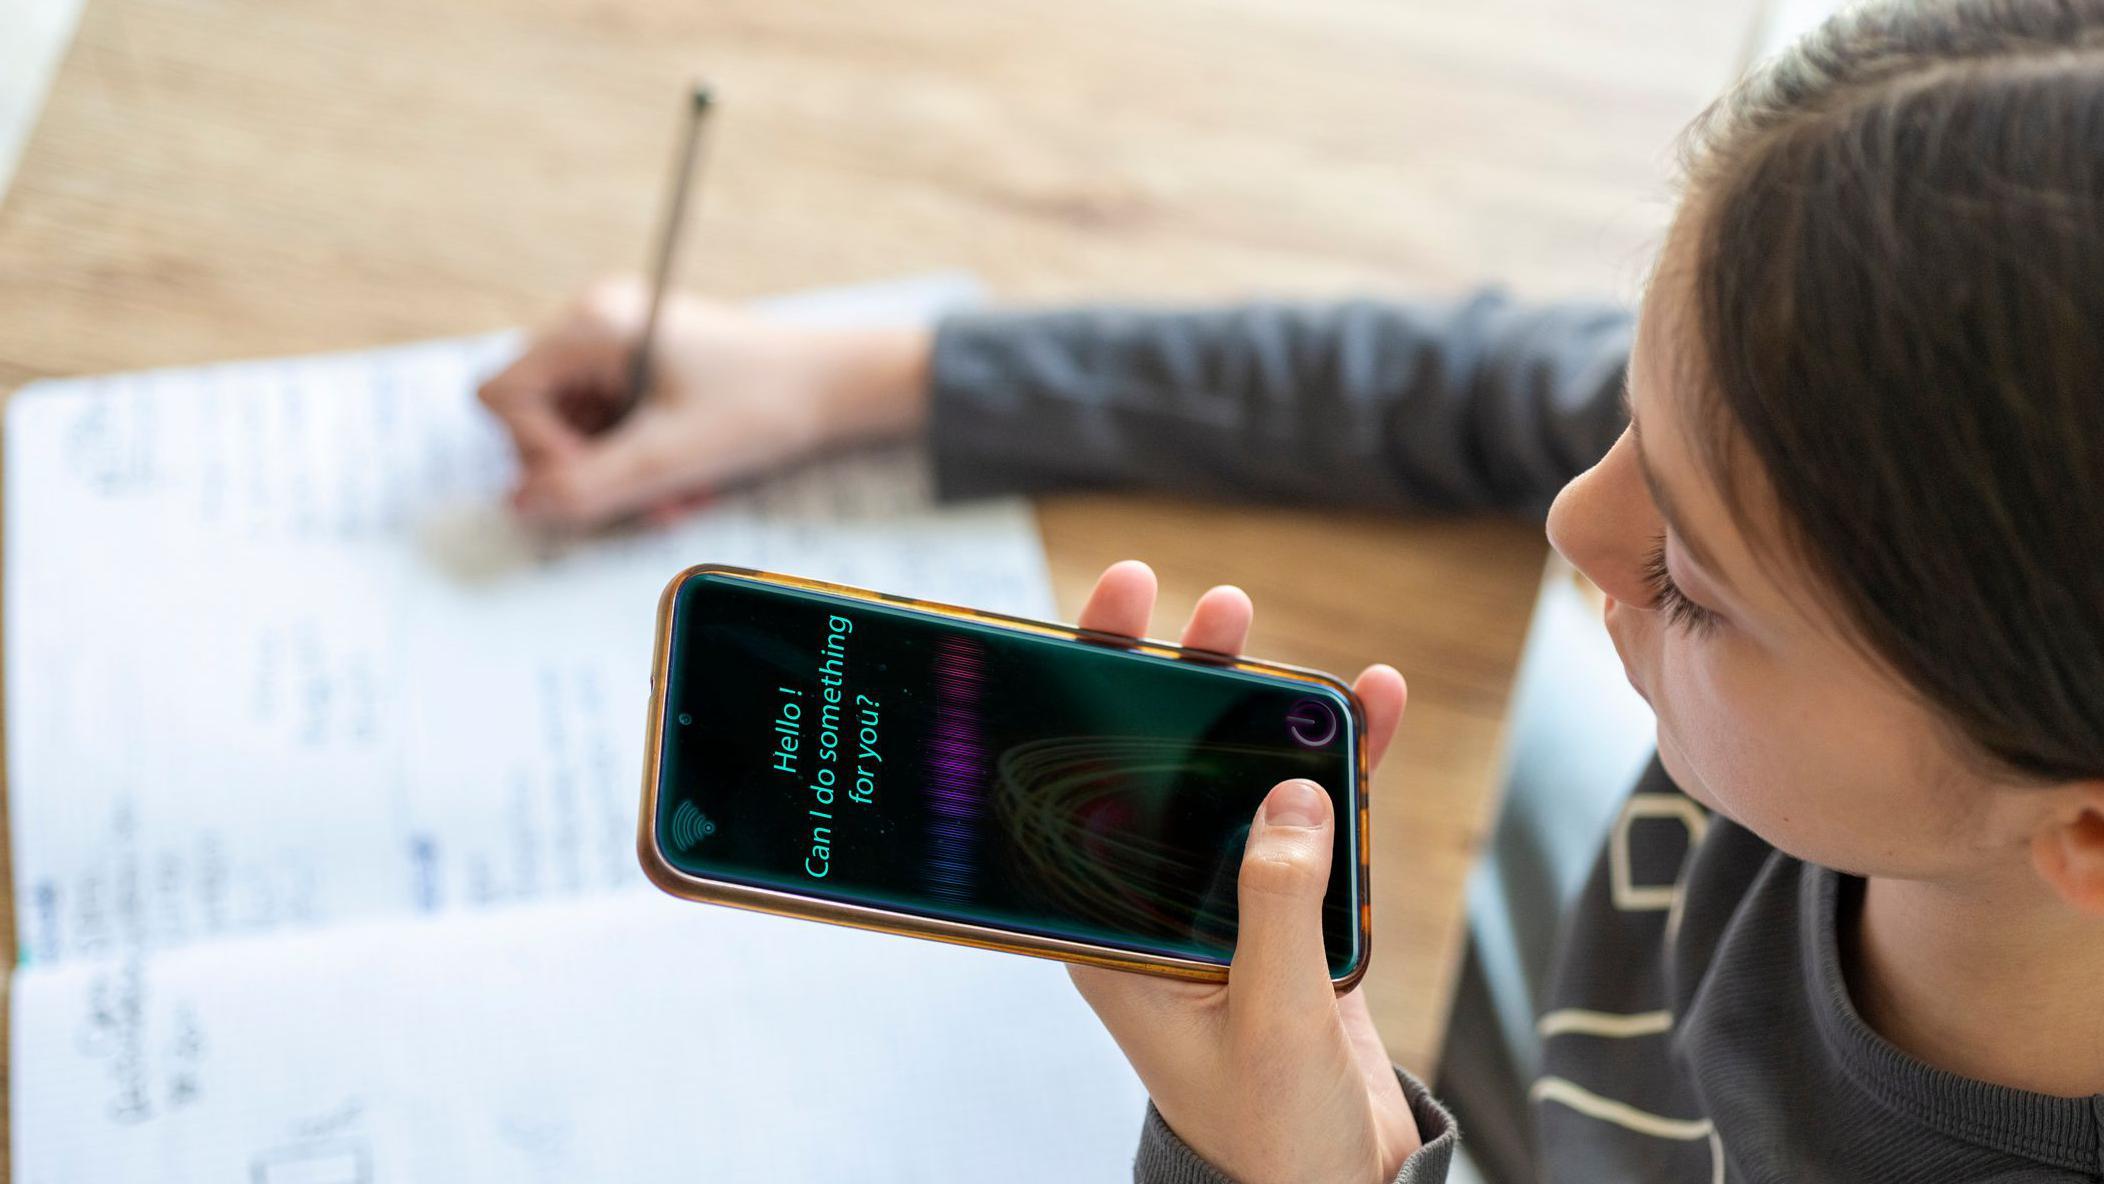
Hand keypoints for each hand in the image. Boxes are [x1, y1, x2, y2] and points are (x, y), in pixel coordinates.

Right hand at [477, 278, 933, 528]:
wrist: (840, 386)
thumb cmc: (766, 404)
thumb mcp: (672, 459)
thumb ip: (588, 487)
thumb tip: (520, 507)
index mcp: (594, 323)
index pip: (506, 396)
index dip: (537, 449)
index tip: (599, 475)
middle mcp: (598, 321)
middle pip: (536, 414)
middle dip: (585, 468)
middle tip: (646, 498)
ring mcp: (621, 341)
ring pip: (576, 427)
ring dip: (617, 472)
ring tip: (676, 492)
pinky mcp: (646, 365)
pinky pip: (612, 422)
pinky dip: (638, 458)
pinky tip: (684, 476)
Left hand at [1070, 560, 1416, 1183]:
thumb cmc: (1269, 1128)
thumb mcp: (1270, 1019)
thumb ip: (1279, 907)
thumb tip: (1294, 795)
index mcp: (1113, 933)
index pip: (1089, 787)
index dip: (1097, 690)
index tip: (1112, 612)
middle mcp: (1158, 903)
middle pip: (1162, 767)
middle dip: (1186, 681)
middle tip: (1215, 607)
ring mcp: (1226, 901)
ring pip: (1237, 782)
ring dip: (1267, 714)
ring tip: (1285, 645)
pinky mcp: (1289, 910)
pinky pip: (1313, 822)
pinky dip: (1345, 769)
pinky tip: (1374, 711)